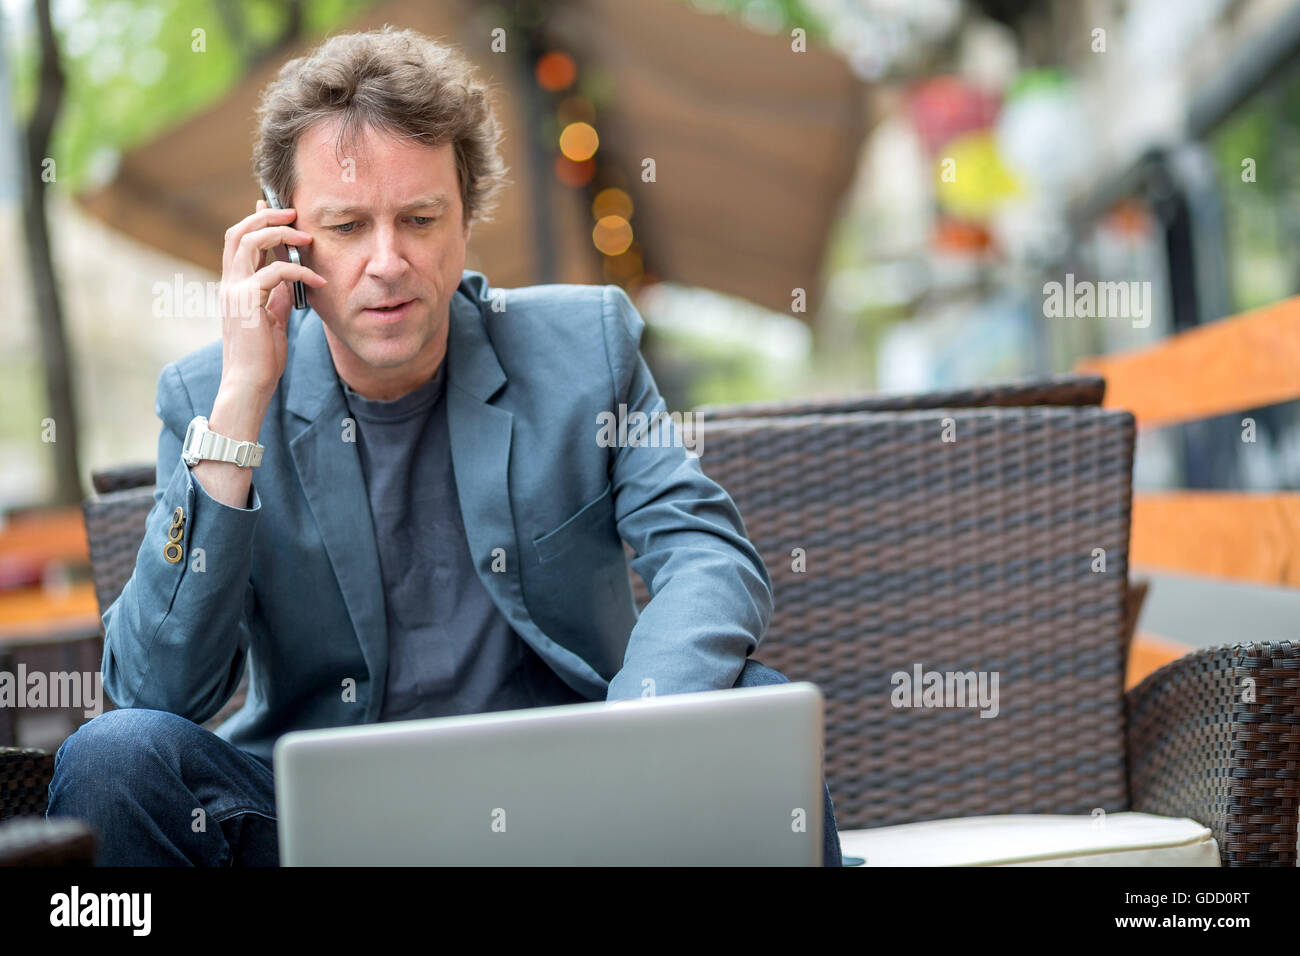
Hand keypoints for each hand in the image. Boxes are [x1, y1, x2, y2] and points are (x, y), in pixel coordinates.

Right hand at [217, 198, 326, 398]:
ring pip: (250, 242)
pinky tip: (319, 281)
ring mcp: (235, 291)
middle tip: (294, 213)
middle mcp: (229, 284)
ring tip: (308, 238)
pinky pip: (275, 272)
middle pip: (238, 232)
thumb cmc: (261, 357)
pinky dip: (300, 271)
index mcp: (233, 286)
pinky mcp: (247, 302)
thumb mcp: (272, 319)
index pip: (237, 241)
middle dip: (266, 216)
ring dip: (281, 234)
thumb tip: (292, 280)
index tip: (275, 208)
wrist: (249, 383)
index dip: (255, 220)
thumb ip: (277, 296)